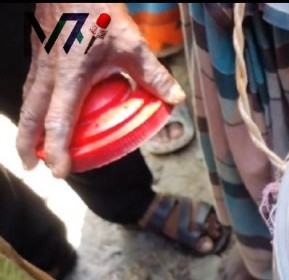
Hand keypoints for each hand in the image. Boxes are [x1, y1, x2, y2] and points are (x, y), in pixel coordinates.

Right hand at [17, 3, 184, 177]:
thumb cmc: (100, 13)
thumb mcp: (133, 46)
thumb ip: (154, 75)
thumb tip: (176, 98)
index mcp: (69, 77)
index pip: (59, 122)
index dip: (58, 150)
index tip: (61, 171)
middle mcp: (48, 73)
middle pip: (31, 117)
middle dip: (28, 145)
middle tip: (30, 165)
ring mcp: (40, 63)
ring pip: (27, 100)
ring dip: (28, 125)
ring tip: (33, 146)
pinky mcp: (39, 54)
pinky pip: (31, 85)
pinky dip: (33, 104)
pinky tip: (42, 110)